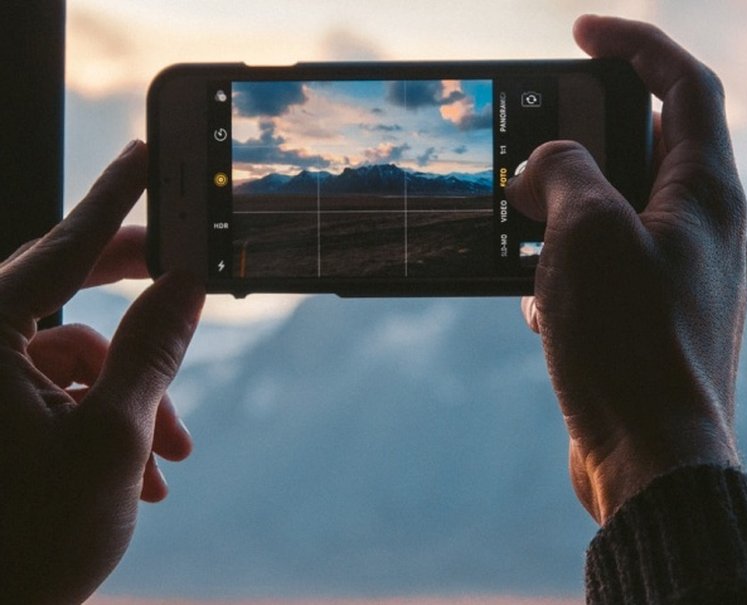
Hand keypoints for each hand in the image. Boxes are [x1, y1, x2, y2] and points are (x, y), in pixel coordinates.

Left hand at [0, 141, 203, 603]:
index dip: (116, 203)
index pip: (58, 251)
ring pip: (74, 360)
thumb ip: (154, 348)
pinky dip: (105, 426)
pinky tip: (140, 478)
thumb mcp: (113, 437)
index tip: (150, 157)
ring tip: (167, 462)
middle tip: (194, 284)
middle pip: (66, 300)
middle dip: (141, 325)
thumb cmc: (31, 538)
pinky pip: (55, 395)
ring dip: (134, 403)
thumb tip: (186, 282)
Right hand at [510, 16, 746, 523]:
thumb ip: (564, 173)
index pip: (686, 85)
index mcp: (709, 194)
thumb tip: (547, 169)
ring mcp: (687, 283)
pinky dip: (572, 270)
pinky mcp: (660, 329)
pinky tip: (537, 300)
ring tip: (523, 225)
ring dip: (569, 211)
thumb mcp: (585, 234)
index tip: (580, 33)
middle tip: (533, 143)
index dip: (636, 43)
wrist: (656, 465)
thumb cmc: (632, 347)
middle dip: (586, 138)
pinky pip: (613, 274)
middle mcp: (710, 233)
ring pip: (624, 215)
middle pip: (652, 148)